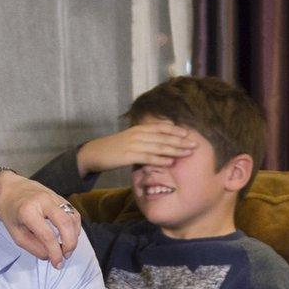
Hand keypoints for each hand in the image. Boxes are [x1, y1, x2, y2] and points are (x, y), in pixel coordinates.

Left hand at [0, 171, 80, 268]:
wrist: (8, 188)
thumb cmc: (9, 212)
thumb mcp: (15, 234)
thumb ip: (33, 246)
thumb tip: (50, 256)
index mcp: (28, 211)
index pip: (48, 236)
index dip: (55, 253)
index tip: (57, 264)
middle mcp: (43, 201)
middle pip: (66, 224)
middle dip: (70, 244)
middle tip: (66, 256)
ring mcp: (53, 196)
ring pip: (73, 217)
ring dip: (74, 236)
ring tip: (67, 248)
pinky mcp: (59, 196)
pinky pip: (72, 212)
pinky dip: (74, 226)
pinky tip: (69, 235)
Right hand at [76, 122, 196, 175]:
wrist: (93, 153)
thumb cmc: (112, 148)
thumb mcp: (128, 139)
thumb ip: (142, 138)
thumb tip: (157, 142)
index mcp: (139, 129)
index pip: (161, 127)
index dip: (176, 130)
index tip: (189, 133)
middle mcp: (138, 134)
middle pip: (164, 137)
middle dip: (181, 140)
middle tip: (196, 144)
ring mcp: (133, 144)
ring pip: (159, 146)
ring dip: (175, 150)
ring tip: (188, 153)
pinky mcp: (128, 155)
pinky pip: (147, 157)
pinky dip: (160, 159)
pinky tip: (170, 161)